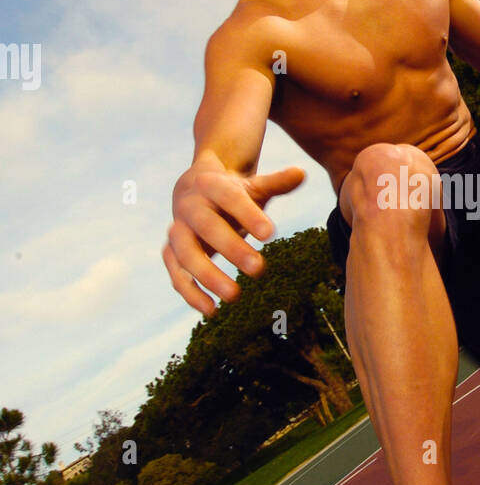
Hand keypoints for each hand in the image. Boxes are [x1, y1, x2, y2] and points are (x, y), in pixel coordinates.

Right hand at [163, 165, 305, 315]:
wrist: (195, 190)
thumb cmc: (232, 192)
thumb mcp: (253, 186)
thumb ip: (276, 183)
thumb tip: (302, 173)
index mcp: (210, 185)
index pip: (229, 198)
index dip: (248, 215)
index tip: (270, 234)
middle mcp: (189, 207)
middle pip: (206, 226)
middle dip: (231, 248)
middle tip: (259, 269)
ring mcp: (177, 231)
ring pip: (185, 253)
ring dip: (208, 276)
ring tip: (235, 296)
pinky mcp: (172, 253)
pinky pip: (176, 275)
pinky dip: (191, 294)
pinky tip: (212, 311)